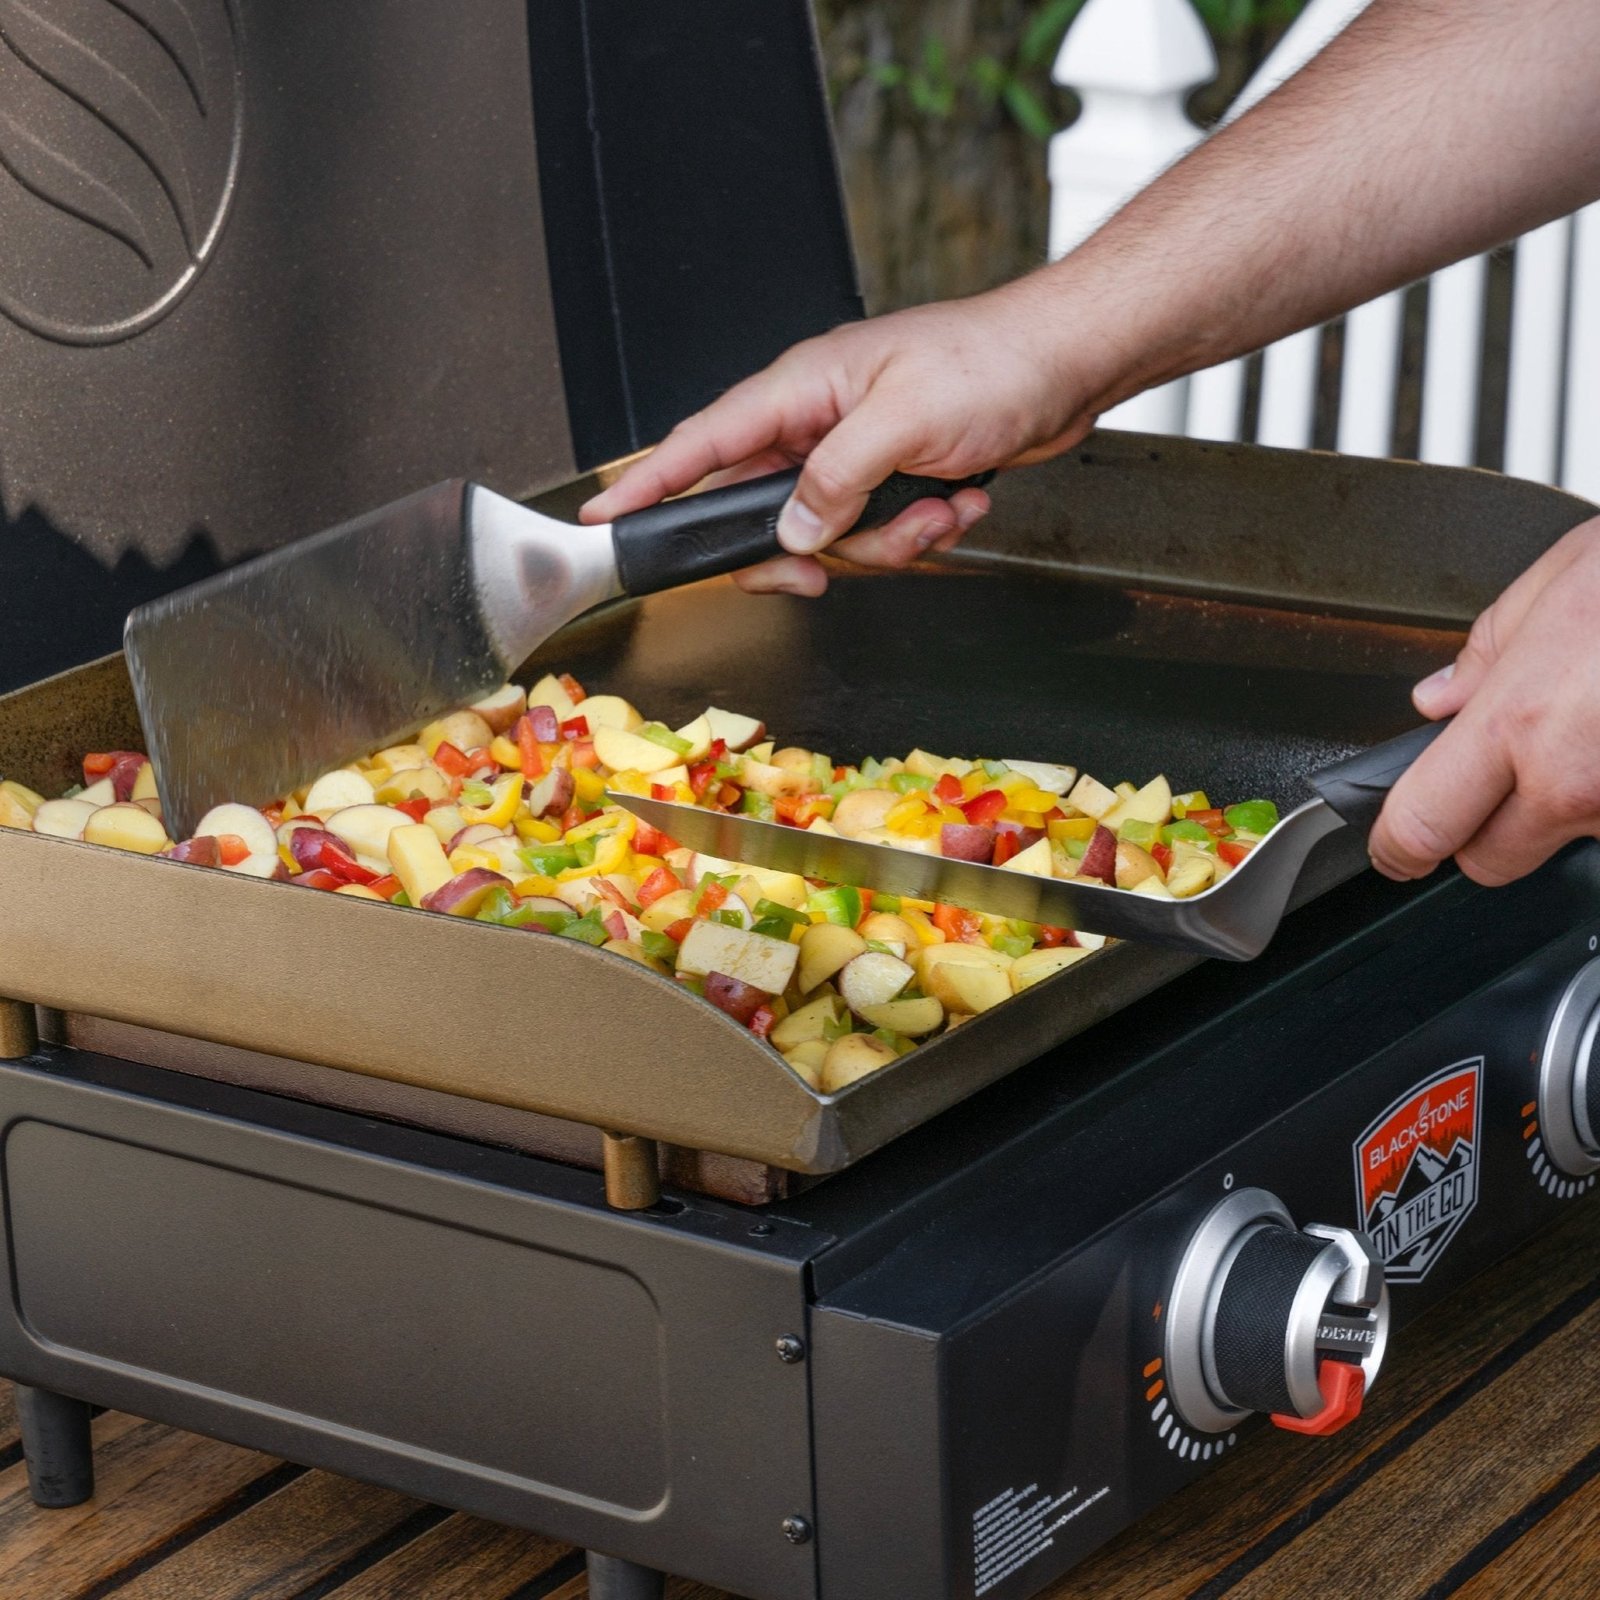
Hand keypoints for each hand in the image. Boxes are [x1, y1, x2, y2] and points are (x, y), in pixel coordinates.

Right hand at [580, 284, 1111, 594]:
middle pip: (761, 513)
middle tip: (824, 567)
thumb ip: (835, 479)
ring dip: (887, 539)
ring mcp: (854, 456)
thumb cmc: (991, 363)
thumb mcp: (902, 421)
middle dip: (807, 547)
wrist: (1065, 367)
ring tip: (937, 506)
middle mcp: (819, 424)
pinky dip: (919, 532)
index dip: (649, 483)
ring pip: (828, 537)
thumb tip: (794, 529)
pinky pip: (876, 536)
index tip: (605, 518)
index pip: (703, 443)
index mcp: (802, 390)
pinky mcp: (892, 481)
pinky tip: (958, 500)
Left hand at [1371, 516, 1599, 885]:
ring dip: (1571, 805)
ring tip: (1598, 726)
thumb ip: (1482, 655)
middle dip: (1482, 830)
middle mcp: (1574, 781)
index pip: (1422, 827)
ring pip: (1568, 843)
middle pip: (1489, 861)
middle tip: (1507, 771)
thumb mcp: (1552, 586)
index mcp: (1517, 723)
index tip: (1393, 849)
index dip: (1396, 846)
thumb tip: (1437, 701)